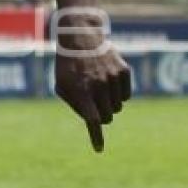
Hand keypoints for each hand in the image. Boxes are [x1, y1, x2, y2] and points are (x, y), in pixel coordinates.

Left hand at [54, 27, 131, 152]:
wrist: (80, 38)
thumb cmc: (68, 66)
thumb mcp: (62, 86)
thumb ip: (75, 105)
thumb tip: (93, 121)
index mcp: (81, 91)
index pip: (92, 120)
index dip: (96, 137)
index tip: (99, 149)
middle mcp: (98, 85)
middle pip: (107, 117)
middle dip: (101, 116)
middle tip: (94, 105)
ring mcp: (112, 77)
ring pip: (118, 107)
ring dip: (109, 105)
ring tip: (98, 90)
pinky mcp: (123, 71)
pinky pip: (126, 96)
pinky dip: (119, 95)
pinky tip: (108, 83)